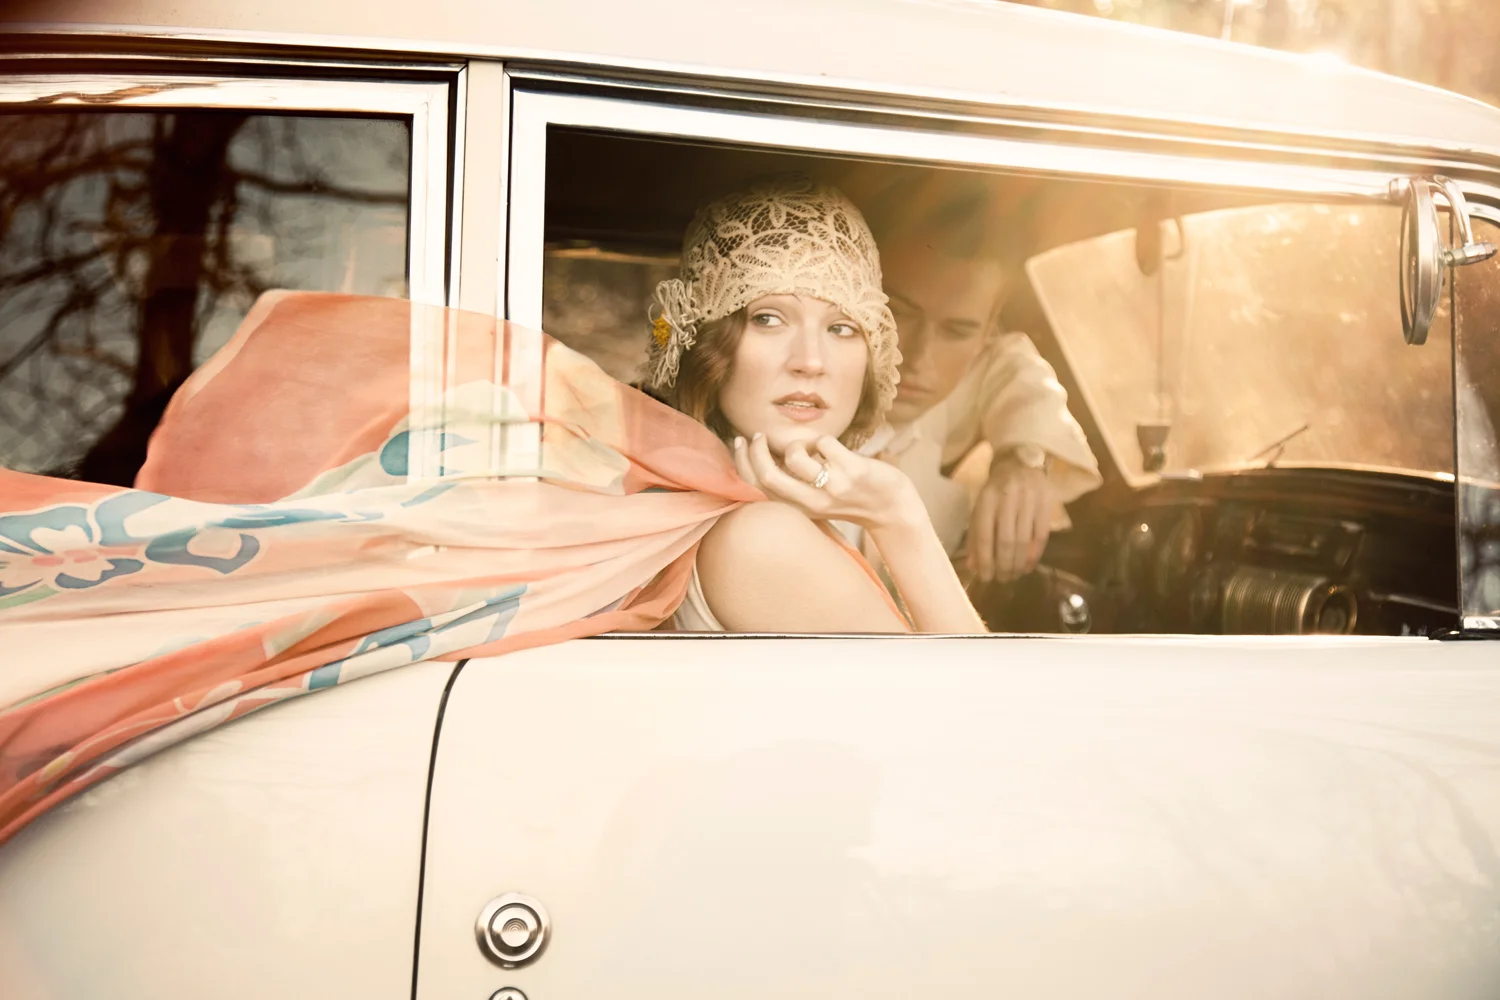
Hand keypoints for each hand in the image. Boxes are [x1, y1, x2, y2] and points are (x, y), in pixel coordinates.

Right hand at [731, 432, 921, 531]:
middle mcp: (811, 503)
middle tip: (760, 435)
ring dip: (796, 444)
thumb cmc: (850, 497)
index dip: (742, 462)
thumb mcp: (815, 498)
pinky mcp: (851, 471)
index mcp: (798, 509)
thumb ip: (792, 482)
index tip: (739, 441)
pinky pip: (823, 443)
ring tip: (809, 448)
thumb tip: (764, 450)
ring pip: (794, 456)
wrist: (891, 508)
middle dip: (756, 451)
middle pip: (767, 476)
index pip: (756, 488)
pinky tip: (833, 451)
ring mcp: (831, 487)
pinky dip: (823, 440)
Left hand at [967, 455, 1053, 582]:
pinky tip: (1027, 566)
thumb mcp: (980, 507)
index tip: (985, 577)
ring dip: (1018, 563)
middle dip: (1003, 565)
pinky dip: (1034, 555)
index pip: (984, 534)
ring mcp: (1029, 500)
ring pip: (1023, 540)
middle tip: (1002, 579)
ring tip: (1013, 576)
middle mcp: (1007, 498)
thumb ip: (975, 535)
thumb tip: (972, 566)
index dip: (985, 560)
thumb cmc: (996, 490)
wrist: (1021, 463)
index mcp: (987, 499)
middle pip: (1005, 540)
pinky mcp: (1046, 504)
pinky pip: (1040, 536)